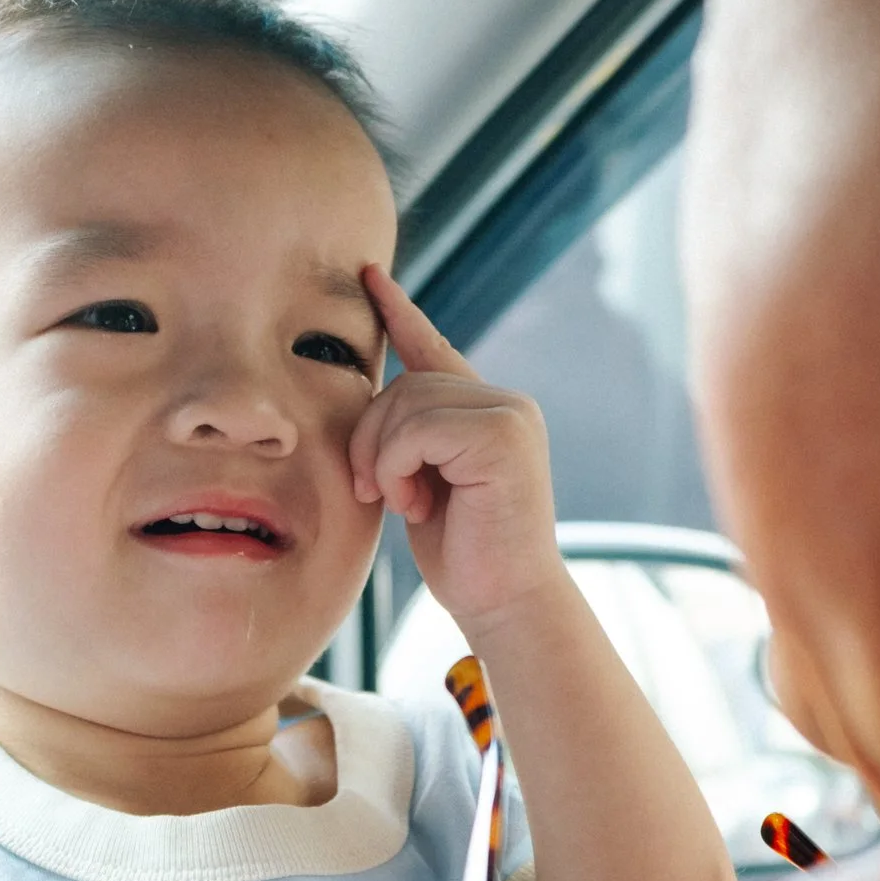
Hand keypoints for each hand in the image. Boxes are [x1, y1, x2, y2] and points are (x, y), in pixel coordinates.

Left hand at [351, 266, 567, 640]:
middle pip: (403, 383)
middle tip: (378, 492)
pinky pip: (418, 427)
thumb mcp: (425, 483)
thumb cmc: (463, 555)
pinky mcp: (505, 436)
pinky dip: (398, 466)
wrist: (504, 603)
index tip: (369, 277)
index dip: (398, 312)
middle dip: (371, 438)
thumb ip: (412, 437)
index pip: (431, 348)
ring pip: (407, 403)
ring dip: (384, 458)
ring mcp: (510, 415)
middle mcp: (505, 402)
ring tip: (401, 502)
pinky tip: (414, 505)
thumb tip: (376, 396)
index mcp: (486, 410)